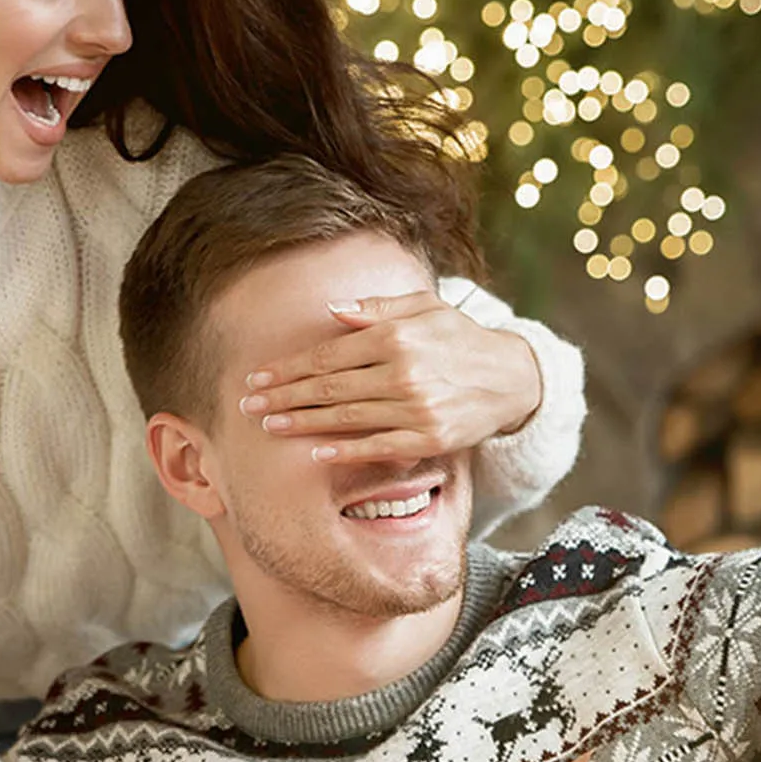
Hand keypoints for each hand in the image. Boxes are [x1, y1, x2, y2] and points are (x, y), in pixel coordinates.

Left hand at [239, 290, 541, 465]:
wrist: (511, 377)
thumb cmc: (458, 338)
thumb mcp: (424, 308)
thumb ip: (376, 308)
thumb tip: (331, 311)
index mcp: (396, 336)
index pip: (328, 355)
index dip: (288, 368)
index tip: (257, 377)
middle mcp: (403, 372)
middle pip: (329, 388)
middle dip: (284, 396)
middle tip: (249, 405)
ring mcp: (416, 409)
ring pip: (346, 418)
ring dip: (302, 423)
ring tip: (270, 426)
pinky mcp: (428, 440)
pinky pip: (377, 447)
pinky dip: (344, 451)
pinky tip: (314, 453)